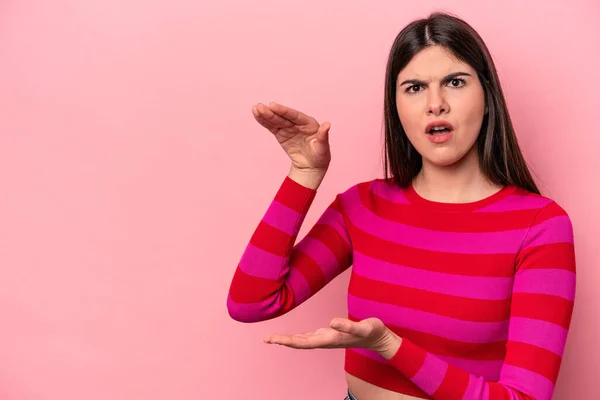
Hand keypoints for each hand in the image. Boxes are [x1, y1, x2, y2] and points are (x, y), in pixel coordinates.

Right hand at [252, 102, 330, 172]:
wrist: (312, 166)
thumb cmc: (321, 156)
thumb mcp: (323, 148)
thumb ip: (323, 136)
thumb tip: (327, 125)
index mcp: (309, 123)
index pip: (294, 115)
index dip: (284, 111)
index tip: (273, 106)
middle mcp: (297, 123)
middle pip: (283, 117)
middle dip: (271, 112)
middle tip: (260, 107)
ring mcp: (288, 129)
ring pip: (275, 121)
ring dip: (265, 115)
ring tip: (255, 109)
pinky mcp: (281, 135)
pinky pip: (272, 127)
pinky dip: (264, 122)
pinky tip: (256, 115)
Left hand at [263, 317, 400, 357]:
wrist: (380, 339)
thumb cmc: (373, 332)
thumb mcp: (364, 327)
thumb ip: (349, 326)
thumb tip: (332, 322)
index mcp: (330, 339)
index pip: (303, 342)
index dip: (287, 341)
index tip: (273, 340)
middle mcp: (326, 340)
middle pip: (300, 343)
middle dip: (282, 341)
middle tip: (265, 339)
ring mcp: (327, 338)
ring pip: (303, 341)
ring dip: (288, 340)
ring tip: (273, 339)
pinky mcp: (330, 334)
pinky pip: (310, 337)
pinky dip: (298, 337)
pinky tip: (293, 337)